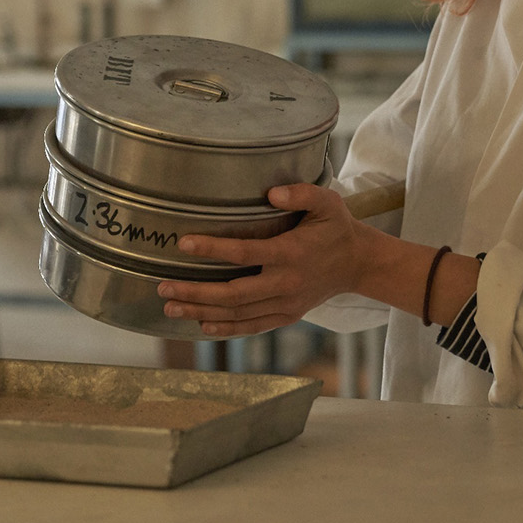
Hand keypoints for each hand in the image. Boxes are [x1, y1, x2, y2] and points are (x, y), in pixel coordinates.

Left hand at [156, 183, 376, 337]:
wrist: (358, 264)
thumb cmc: (337, 227)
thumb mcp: (327, 202)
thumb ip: (301, 193)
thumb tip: (270, 194)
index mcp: (291, 253)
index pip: (245, 253)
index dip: (213, 250)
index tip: (184, 244)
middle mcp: (286, 283)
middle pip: (233, 294)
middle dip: (195, 292)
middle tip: (163, 286)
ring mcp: (286, 304)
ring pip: (237, 314)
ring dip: (201, 311)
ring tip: (170, 306)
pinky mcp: (287, 315)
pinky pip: (251, 326)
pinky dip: (225, 328)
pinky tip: (201, 324)